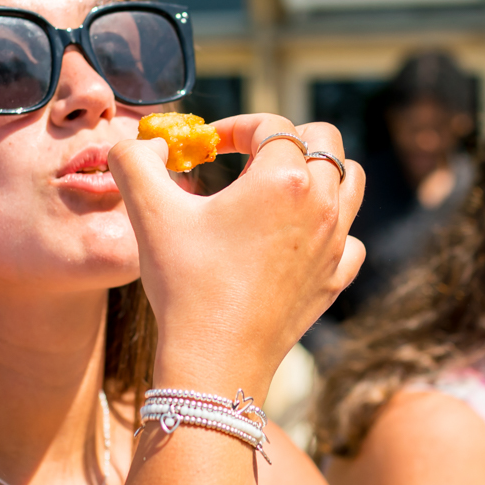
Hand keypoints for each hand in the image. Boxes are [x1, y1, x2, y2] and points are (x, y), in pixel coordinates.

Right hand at [110, 113, 364, 394]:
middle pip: (325, 139)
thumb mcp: (148, 212)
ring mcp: (335, 243)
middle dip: (287, 137)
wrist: (215, 359)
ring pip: (350, 182)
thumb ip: (134, 160)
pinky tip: (296, 239)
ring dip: (318, 173)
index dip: (234, 126)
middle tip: (247, 159)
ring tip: (277, 189)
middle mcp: (321, 204)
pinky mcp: (335, 278)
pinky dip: (330, 228)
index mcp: (283, 178)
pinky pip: (350, 238)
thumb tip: (142, 143)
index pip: (269, 126)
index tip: (206, 146)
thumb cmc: (185, 284)